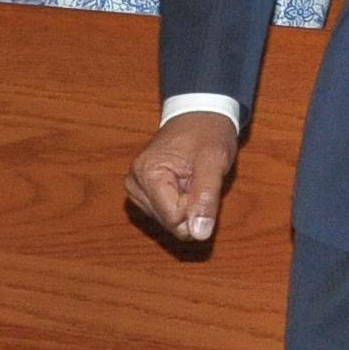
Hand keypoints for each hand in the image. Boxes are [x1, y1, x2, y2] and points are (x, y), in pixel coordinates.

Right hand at [129, 111, 241, 245]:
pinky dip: (180, 204)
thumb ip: (206, 198)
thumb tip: (199, 235)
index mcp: (146, 174)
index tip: (201, 180)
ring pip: (168, 222)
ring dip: (186, 206)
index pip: (175, 219)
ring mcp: (135, 189)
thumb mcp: (214, 161)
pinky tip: (183, 183)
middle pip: (170, 223)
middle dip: (191, 207)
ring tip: (191, 178)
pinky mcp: (141, 193)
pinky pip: (166, 215)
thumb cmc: (207, 133)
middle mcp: (134, 184)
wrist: (198, 114)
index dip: (196, 207)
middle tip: (197, 179)